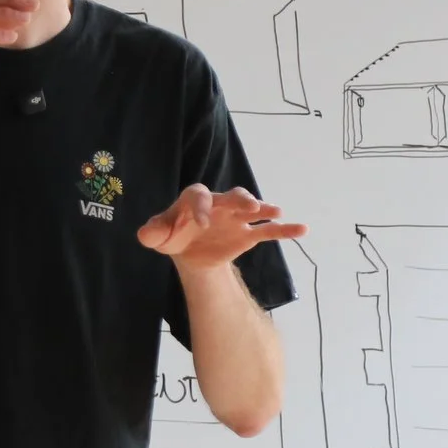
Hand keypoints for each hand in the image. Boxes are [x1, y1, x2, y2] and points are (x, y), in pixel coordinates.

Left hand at [137, 184, 306, 270]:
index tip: (200, 225)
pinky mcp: (247, 234)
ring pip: (251, 207)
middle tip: (249, 207)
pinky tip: (302, 229)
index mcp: (195, 200)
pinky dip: (284, 229)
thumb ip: (152, 233)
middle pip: (231, 196)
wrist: (189, 251)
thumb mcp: (158, 236)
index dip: (200, 208)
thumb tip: (145, 234)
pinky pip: (268, 230)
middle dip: (240, 200)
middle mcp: (219, 204)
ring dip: (263, 208)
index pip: (198, 196)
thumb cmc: (172, 235)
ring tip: (275, 212)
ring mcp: (236, 218)